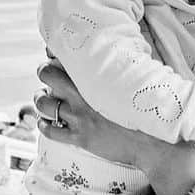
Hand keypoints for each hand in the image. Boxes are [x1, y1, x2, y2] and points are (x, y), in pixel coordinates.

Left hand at [34, 62, 151, 168]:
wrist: (154, 141)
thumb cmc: (149, 109)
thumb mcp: (136, 80)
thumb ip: (121, 67)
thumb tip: (120, 52)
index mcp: (96, 76)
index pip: (65, 54)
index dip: (55, 52)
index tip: (56, 53)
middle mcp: (83, 93)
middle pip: (46, 73)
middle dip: (45, 72)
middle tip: (48, 74)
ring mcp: (79, 116)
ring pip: (43, 103)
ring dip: (41, 99)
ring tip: (43, 98)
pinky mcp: (79, 137)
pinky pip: (50, 131)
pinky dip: (44, 126)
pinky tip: (46, 123)